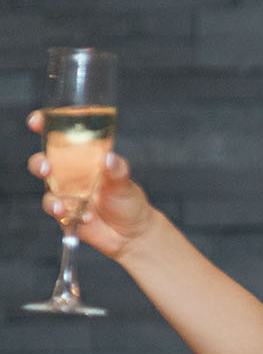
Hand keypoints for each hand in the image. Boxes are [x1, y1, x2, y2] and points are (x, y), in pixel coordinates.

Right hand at [25, 108, 154, 259]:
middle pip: (44, 163)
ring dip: (52, 197)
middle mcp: (69, 175)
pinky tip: (85, 217)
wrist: (133, 233)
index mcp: (83, 159)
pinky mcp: (66, 214)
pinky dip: (67, 214)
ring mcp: (65, 195)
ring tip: (62, 206)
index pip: (59, 139)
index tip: (37, 121)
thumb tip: (109, 158)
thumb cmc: (128, 201)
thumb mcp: (126, 183)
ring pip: (47, 190)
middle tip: (47, 166)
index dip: (45, 126)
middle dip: (40, 162)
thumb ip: (118, 170)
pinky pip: (58, 212)